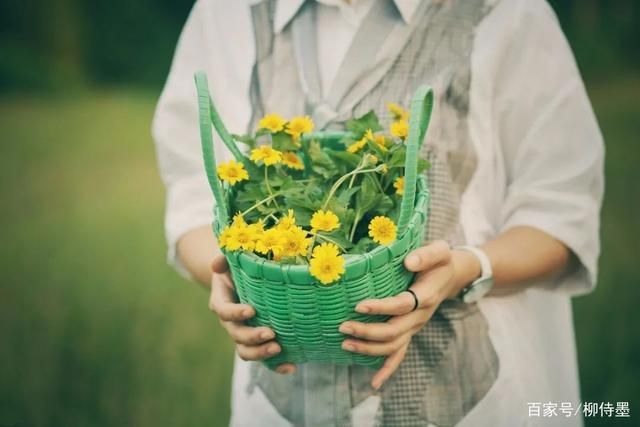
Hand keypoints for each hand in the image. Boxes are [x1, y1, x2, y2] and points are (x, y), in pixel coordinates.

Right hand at [209, 254, 295, 374]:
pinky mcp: (258, 342)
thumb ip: (223, 259)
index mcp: (222, 302)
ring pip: (246, 351)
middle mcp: (231, 322)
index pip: (224, 311)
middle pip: (237, 335)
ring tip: (278, 349)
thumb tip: (216, 264)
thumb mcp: (230, 260)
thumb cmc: (238, 268)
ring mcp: (243, 334)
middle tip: (270, 334)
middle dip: (253, 337)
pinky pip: (264, 358)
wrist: (242, 281)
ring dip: (261, 353)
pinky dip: (276, 365)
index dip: (235, 313)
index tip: (251, 310)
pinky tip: (290, 366)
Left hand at [339, 240, 479, 388]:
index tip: (359, 306)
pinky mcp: (410, 332)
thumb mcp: (440, 250)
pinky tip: (374, 383)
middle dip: (367, 332)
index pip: (401, 305)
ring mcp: (415, 327)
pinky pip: (399, 354)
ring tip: (345, 344)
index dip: (381, 308)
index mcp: (425, 296)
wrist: (450, 276)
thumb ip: (427, 255)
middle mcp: (420, 316)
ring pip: (393, 346)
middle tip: (343, 327)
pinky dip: (387, 370)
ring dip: (369, 348)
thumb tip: (408, 261)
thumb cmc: (440, 261)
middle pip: (394, 331)